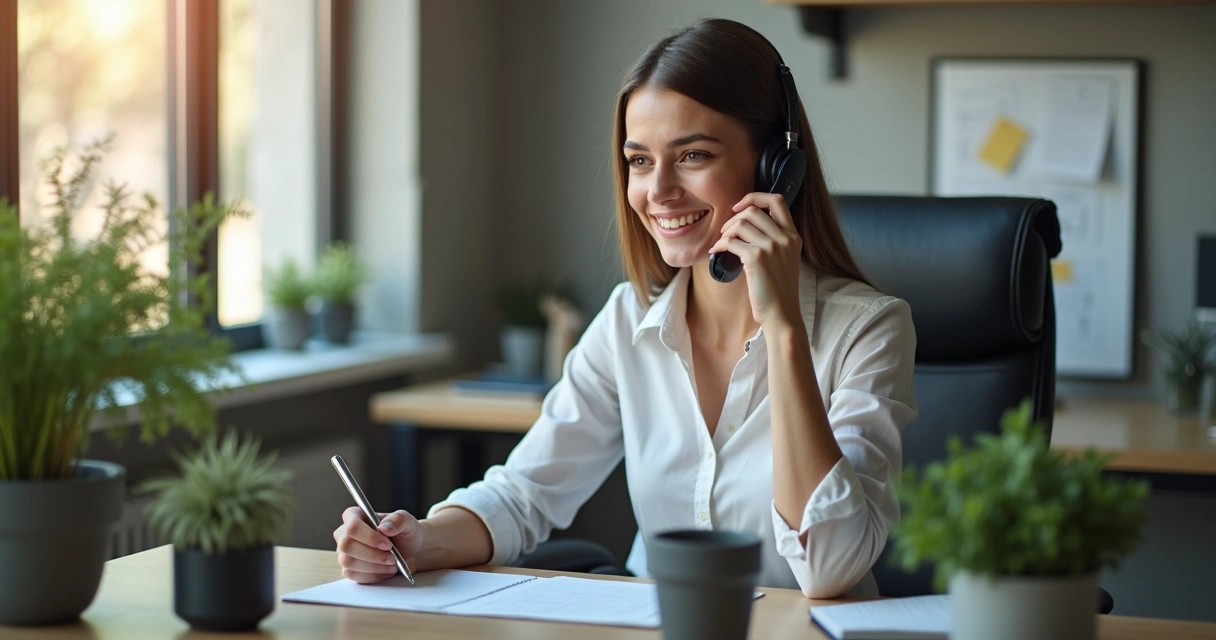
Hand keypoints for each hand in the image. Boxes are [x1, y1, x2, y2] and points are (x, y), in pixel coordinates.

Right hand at [333, 508, 423, 583]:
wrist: (411, 552)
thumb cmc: (406, 533)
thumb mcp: (408, 522)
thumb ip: (398, 520)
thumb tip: (383, 527)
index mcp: (356, 516)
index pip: (352, 525)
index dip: (369, 537)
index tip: (387, 544)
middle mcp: (345, 533)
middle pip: (346, 545)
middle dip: (372, 554)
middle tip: (392, 557)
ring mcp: (345, 552)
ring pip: (348, 562)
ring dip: (373, 566)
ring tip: (391, 563)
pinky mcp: (348, 568)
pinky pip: (353, 575)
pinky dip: (373, 575)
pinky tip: (385, 570)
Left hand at [708, 192, 803, 328]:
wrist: (781, 314)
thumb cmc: (778, 290)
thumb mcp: (785, 259)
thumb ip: (774, 239)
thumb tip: (746, 224)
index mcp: (793, 235)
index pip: (777, 200)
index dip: (755, 197)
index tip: (740, 206)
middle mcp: (785, 238)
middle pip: (753, 210)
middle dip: (734, 218)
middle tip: (725, 232)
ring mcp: (771, 247)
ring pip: (740, 223)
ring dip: (725, 232)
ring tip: (721, 243)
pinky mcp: (756, 259)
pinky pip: (731, 241)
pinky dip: (720, 245)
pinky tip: (716, 252)